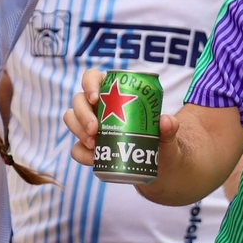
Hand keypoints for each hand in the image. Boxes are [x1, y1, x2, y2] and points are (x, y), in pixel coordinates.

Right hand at [63, 68, 178, 168]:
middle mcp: (98, 107)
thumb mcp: (169, 134)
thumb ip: (170, 127)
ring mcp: (90, 126)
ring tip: (94, 144)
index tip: (96, 98)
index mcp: (114, 92)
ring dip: (78, 131)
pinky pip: (76, 148)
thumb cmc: (163, 140)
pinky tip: (94, 159)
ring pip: (71, 120)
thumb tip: (165, 121)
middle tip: (95, 128)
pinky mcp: (88, 147)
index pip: (93, 77)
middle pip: (78, 100)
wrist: (159, 164)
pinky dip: (82, 154)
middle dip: (82, 114)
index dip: (89, 83)